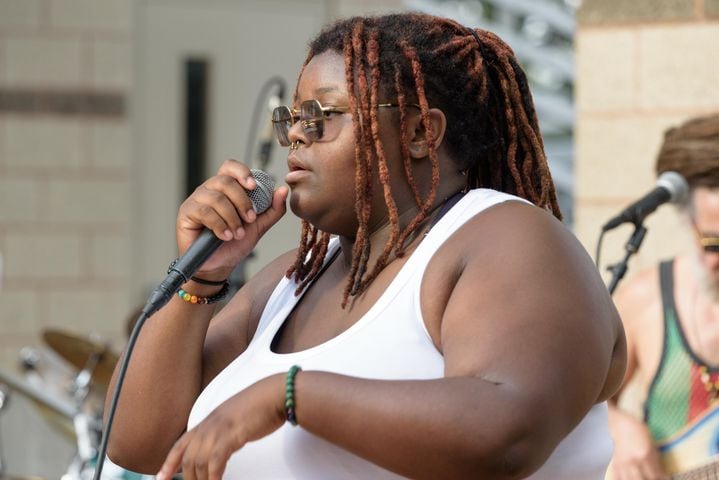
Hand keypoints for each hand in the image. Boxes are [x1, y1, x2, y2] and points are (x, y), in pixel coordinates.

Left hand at [156, 374, 285, 479]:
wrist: (276, 394)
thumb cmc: (261, 405)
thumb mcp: (235, 418)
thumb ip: (224, 431)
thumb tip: (221, 447)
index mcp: (208, 420)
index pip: (181, 444)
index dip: (169, 463)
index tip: (161, 477)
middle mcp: (209, 424)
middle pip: (188, 457)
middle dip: (188, 478)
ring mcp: (219, 429)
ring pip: (199, 461)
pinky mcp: (231, 434)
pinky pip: (215, 461)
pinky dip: (214, 476)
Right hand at [176, 159, 288, 277]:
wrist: (218, 266)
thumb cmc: (235, 244)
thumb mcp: (259, 226)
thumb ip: (272, 209)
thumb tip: (282, 190)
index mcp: (226, 188)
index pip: (230, 167)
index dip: (242, 172)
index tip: (254, 187)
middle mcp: (209, 190)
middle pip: (225, 181)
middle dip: (242, 201)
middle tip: (250, 220)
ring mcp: (196, 200)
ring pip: (216, 198)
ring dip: (232, 218)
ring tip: (237, 234)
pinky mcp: (186, 212)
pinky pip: (204, 212)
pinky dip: (219, 225)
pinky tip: (225, 236)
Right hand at [608, 410, 665, 479]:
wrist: (623, 425)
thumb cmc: (640, 433)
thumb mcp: (653, 447)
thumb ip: (657, 463)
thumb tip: (664, 477)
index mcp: (645, 456)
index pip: (655, 477)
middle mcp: (633, 461)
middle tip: (651, 478)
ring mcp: (623, 463)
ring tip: (641, 478)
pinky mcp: (615, 464)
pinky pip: (617, 478)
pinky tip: (628, 479)